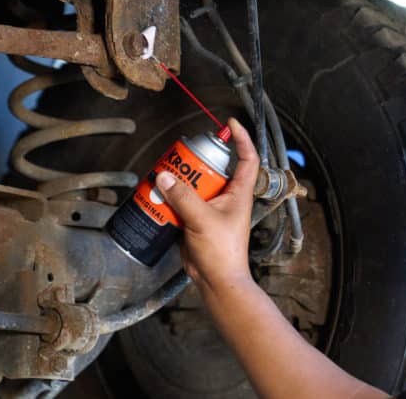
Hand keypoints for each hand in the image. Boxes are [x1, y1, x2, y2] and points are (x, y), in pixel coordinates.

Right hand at [155, 117, 258, 294]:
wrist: (216, 281)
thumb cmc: (222, 253)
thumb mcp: (202, 220)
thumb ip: (183, 197)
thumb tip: (164, 176)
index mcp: (239, 193)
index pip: (247, 158)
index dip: (241, 138)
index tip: (230, 123)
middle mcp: (227, 197)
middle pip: (213, 168)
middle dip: (196, 160)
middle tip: (181, 155)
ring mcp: (211, 208)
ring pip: (196, 184)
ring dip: (180, 179)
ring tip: (165, 174)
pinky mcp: (197, 219)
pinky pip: (184, 201)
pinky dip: (172, 197)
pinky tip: (159, 195)